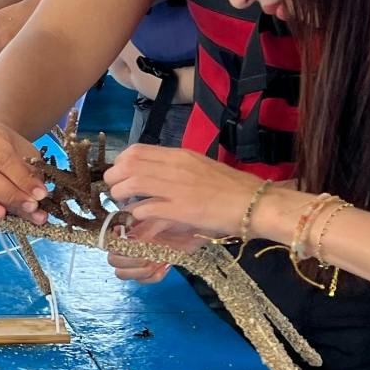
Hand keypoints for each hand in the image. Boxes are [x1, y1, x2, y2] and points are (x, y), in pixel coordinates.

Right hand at [0, 119, 47, 220]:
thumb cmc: (3, 145)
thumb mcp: (20, 149)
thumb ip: (30, 171)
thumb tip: (38, 196)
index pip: (2, 158)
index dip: (22, 179)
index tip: (41, 193)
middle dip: (12, 195)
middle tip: (33, 206)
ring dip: (3, 204)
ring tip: (25, 212)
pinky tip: (0, 214)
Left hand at [103, 144, 260, 239]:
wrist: (256, 203)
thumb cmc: (231, 188)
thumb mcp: (200, 168)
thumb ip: (176, 168)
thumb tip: (152, 173)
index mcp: (180, 155)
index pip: (136, 151)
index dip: (121, 163)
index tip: (120, 174)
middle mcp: (175, 167)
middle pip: (128, 164)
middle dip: (114, 179)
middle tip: (116, 191)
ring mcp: (177, 188)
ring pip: (132, 183)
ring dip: (121, 195)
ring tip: (124, 204)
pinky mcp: (181, 209)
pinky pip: (146, 208)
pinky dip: (137, 213)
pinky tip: (139, 218)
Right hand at [107, 216, 206, 283]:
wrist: (201, 227)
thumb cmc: (182, 216)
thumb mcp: (164, 218)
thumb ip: (145, 228)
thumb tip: (129, 239)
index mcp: (127, 226)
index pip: (108, 240)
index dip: (117, 246)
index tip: (134, 246)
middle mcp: (128, 242)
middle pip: (113, 260)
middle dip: (129, 262)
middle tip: (148, 258)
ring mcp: (138, 257)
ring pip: (123, 273)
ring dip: (140, 271)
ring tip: (158, 262)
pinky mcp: (149, 268)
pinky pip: (141, 280)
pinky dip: (153, 276)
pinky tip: (165, 265)